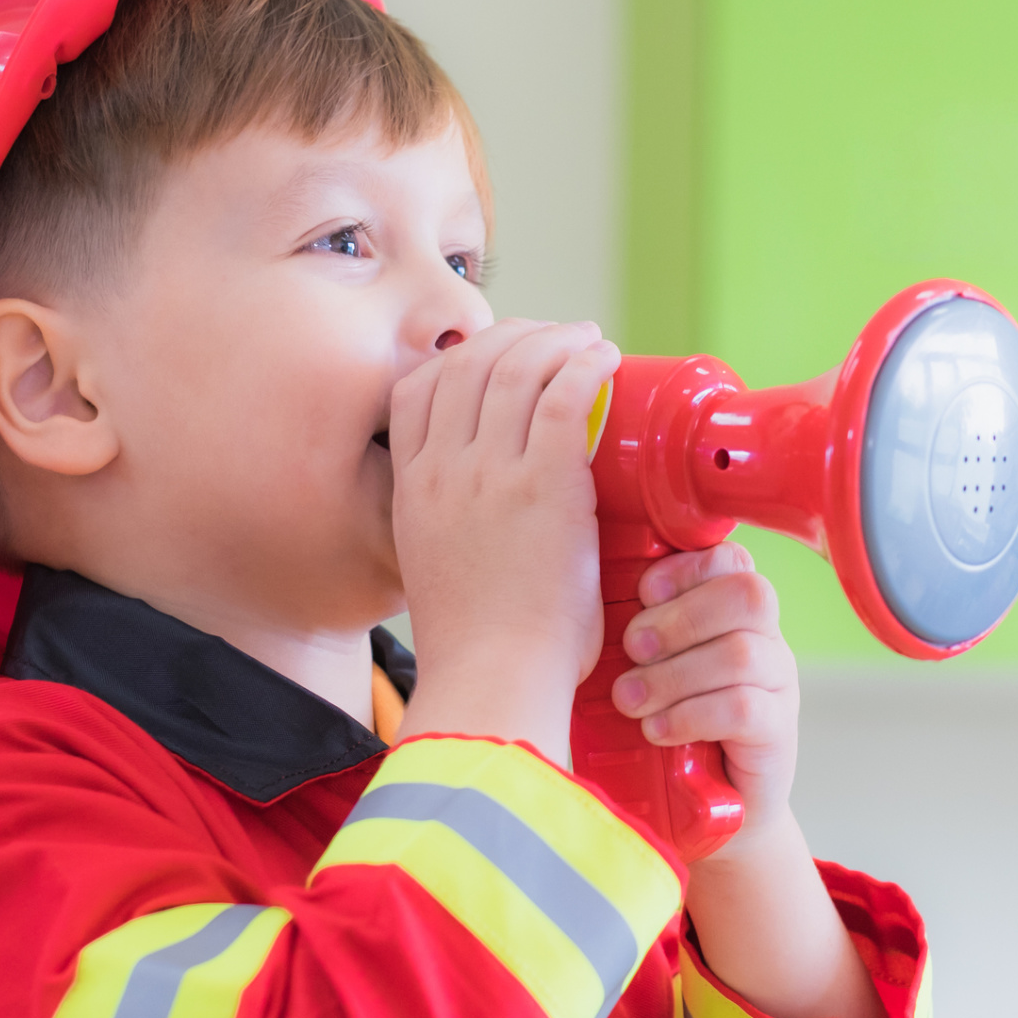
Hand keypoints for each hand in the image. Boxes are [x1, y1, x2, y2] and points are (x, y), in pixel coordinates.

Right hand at [390, 319, 620, 760]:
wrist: (493, 681)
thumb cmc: (481, 647)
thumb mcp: (437, 569)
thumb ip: (454, 527)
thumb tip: (493, 512)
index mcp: (411, 490)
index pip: (417, 388)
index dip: (461, 356)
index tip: (499, 355)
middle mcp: (442, 470)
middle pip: (467, 363)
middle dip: (514, 336)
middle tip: (555, 339)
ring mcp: (489, 473)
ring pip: (517, 367)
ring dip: (558, 340)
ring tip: (589, 340)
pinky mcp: (543, 484)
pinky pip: (563, 394)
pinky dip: (586, 364)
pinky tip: (606, 359)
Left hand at [612, 542, 799, 856]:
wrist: (698, 810)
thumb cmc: (661, 723)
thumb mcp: (644, 666)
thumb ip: (634, 629)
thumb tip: (578, 595)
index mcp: (732, 610)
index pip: (729, 560)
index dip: (685, 568)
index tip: (642, 592)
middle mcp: (764, 638)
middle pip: (747, 595)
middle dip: (680, 618)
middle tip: (631, 649)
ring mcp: (778, 683)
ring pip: (742, 653)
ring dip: (675, 674)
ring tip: (631, 699)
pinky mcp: (778, 731)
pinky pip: (746, 708)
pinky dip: (692, 715)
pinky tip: (658, 730)